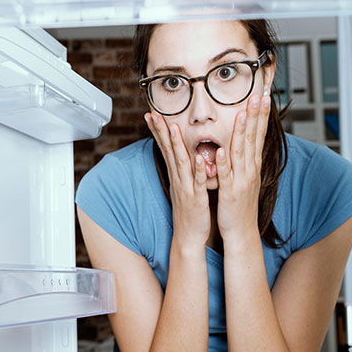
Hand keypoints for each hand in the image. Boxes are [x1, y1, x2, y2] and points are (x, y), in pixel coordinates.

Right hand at [145, 111, 210, 249]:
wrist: (189, 238)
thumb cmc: (190, 212)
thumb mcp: (184, 187)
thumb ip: (184, 171)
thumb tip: (182, 156)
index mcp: (176, 175)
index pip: (165, 148)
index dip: (158, 131)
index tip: (151, 114)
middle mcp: (178, 179)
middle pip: (168, 151)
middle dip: (161, 132)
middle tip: (153, 114)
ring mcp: (186, 189)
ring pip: (180, 163)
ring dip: (176, 145)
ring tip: (173, 127)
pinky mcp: (197, 200)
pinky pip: (198, 184)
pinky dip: (199, 172)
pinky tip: (200, 161)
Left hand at [215, 91, 269, 242]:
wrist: (241, 231)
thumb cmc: (239, 205)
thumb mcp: (244, 177)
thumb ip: (244, 159)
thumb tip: (245, 143)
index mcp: (252, 165)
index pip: (258, 134)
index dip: (261, 115)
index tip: (263, 95)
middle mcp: (249, 170)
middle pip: (253, 138)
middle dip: (256, 115)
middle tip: (258, 95)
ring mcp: (240, 181)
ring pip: (240, 152)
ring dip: (241, 132)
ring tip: (242, 113)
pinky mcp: (229, 193)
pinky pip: (225, 176)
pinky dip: (222, 164)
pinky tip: (220, 151)